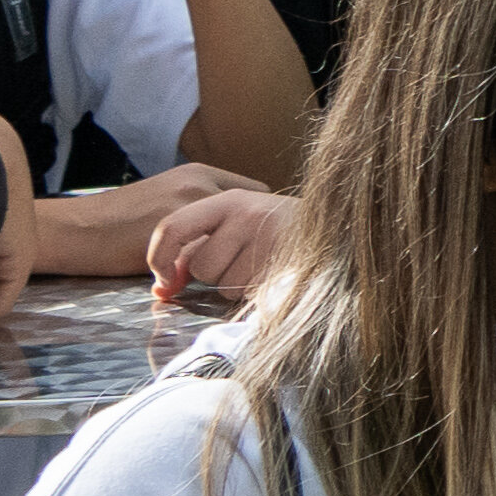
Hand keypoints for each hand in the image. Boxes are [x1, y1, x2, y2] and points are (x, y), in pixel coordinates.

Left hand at [135, 172, 294, 307]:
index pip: (172, 227)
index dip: (159, 258)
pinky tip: (273, 274)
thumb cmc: (273, 229)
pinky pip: (251, 295)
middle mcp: (248, 213)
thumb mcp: (234, 224)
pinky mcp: (287, 263)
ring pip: (226, 286)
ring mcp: (270, 237)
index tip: (165, 279)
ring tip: (261, 265)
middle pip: (201, 267)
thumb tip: (162, 290)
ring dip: (237, 286)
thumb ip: (195, 250)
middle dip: (214, 274)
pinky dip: (257, 293)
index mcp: (228, 200)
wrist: (335, 223)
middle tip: (241, 260)